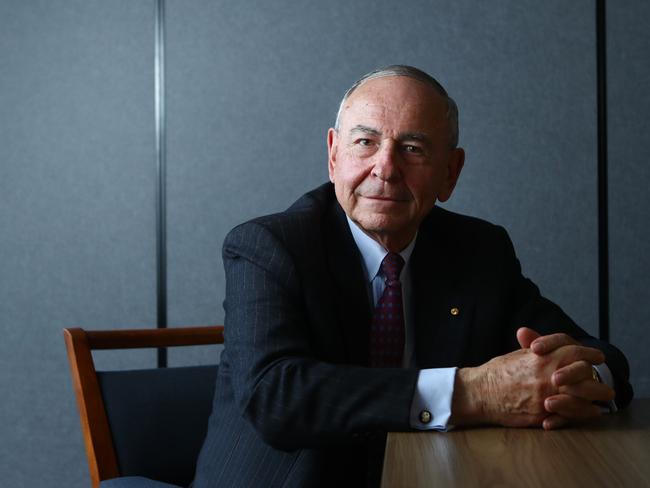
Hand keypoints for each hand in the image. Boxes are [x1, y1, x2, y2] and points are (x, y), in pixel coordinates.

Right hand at [451, 339, 606, 427]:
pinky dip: (584, 413)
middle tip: (603, 382)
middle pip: (585, 374)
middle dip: (597, 378)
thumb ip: (533, 346)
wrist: (480, 393)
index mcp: (541, 357)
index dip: (590, 353)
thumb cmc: (495, 373)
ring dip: (595, 398)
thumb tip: (535, 336)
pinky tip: (590, 411)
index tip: (597, 357)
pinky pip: (571, 415)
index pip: (575, 351)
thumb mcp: (516, 355)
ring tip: (602, 399)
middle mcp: (547, 375)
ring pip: (582, 396)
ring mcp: (546, 395)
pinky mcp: (542, 414)